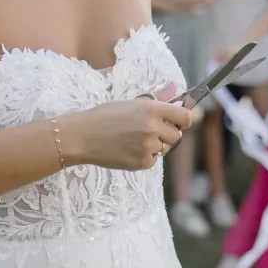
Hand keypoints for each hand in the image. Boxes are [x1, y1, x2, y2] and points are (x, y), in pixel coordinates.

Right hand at [68, 98, 191, 171]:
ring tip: (134, 139)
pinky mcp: (142, 163)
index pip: (185, 117)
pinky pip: (153, 160)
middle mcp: (153, 128)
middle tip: (149, 131)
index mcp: (152, 109)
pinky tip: (128, 149)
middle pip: (176, 135)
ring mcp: (148, 147)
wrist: (83, 136)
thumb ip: (153, 107)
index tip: (179, 122)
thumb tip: (174, 108)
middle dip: (166, 134)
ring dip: (155, 145)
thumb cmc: (104, 116)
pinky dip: (145, 156)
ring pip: (164, 148)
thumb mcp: (130, 104)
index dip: (183, 120)